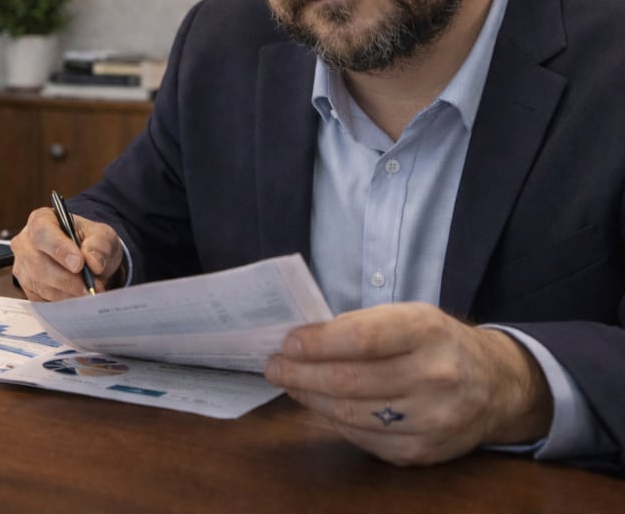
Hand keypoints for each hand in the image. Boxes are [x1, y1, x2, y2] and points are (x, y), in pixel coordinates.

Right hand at [10, 207, 124, 300]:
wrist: (89, 260)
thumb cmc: (91, 242)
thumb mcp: (103, 235)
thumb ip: (100, 244)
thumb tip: (93, 263)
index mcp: (41, 220)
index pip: (42, 233)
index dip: (59, 249)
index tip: (79, 264)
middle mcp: (25, 243)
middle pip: (38, 264)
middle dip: (68, 279)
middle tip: (91, 286)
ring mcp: (23, 267)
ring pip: (41, 285)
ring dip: (69, 292)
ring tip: (91, 291)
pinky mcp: (28, 289)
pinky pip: (42, 300)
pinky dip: (64, 301)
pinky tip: (78, 296)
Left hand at [264, 302, 551, 465]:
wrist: (495, 385)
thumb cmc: (439, 342)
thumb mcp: (410, 316)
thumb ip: (363, 325)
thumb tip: (304, 339)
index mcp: (428, 332)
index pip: (363, 338)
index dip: (319, 342)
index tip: (288, 342)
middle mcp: (434, 377)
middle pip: (350, 381)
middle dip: (302, 373)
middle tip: (274, 366)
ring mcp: (430, 421)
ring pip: (351, 415)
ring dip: (310, 399)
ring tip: (289, 383)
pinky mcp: (422, 453)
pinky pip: (364, 439)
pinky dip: (334, 422)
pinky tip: (320, 405)